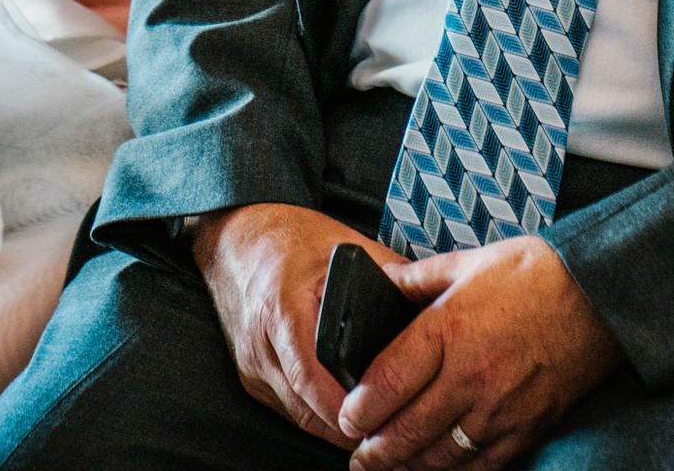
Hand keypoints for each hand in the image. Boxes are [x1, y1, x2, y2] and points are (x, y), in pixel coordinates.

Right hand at [194, 203, 393, 449]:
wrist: (236, 237)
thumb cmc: (290, 238)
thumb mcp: (345, 246)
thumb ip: (390, 275)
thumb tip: (437, 303)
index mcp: (283, 309)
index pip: (313, 376)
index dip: (349, 408)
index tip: (385, 421)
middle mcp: (261, 344)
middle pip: (308, 408)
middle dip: (351, 428)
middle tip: (395, 437)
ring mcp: (252, 365)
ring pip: (298, 417)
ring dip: (335, 429)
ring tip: (379, 433)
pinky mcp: (250, 376)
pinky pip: (289, 408)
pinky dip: (318, 415)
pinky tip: (348, 417)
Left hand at [337, 237, 619, 469]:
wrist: (600, 294)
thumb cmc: (534, 273)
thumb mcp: (466, 262)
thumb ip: (416, 278)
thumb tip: (381, 282)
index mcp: (447, 329)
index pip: (387, 382)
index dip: (359, 409)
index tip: (347, 418)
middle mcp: (470, 375)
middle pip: (408, 428)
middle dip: (376, 450)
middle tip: (359, 456)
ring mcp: (501, 407)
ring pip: (442, 454)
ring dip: (410, 466)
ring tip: (390, 468)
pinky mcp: (528, 426)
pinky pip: (484, 463)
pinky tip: (439, 469)